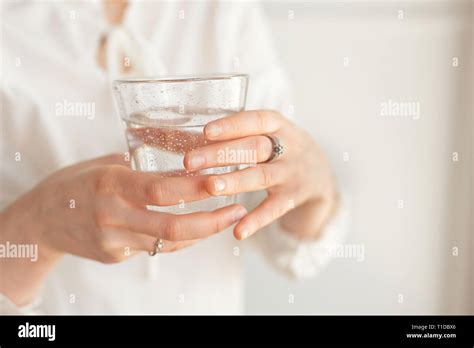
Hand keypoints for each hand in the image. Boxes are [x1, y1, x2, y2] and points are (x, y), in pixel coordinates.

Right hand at [0, 154, 246, 304]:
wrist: (40, 219)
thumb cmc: (76, 183)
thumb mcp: (105, 165)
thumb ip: (140, 168)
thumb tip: (183, 165)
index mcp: (110, 182)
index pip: (161, 189)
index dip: (196, 188)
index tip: (223, 181)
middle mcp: (112, 214)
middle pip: (170, 225)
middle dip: (210, 221)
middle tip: (237, 210)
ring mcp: (112, 240)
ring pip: (167, 243)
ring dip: (201, 232)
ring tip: (226, 219)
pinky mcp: (114, 255)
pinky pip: (155, 249)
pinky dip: (180, 240)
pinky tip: (197, 229)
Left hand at [183, 110, 338, 240]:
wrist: (321, 174)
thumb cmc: (279, 149)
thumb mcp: (265, 135)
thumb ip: (232, 135)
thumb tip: (174, 134)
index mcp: (278, 125)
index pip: (255, 120)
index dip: (232, 125)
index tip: (206, 131)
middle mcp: (288, 146)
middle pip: (254, 147)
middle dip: (221, 154)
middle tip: (189, 161)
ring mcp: (293, 173)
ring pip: (262, 176)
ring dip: (235, 181)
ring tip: (210, 187)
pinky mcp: (294, 198)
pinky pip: (274, 210)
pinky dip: (256, 220)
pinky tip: (238, 231)